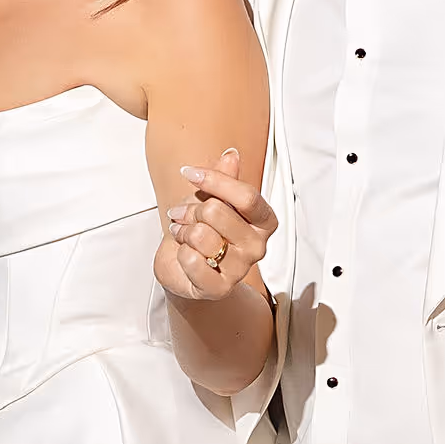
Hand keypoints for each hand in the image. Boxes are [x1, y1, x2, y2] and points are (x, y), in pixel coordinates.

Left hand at [158, 147, 276, 302]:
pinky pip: (192, 261)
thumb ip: (223, 178)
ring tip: (183, 235)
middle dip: (191, 210)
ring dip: (183, 232)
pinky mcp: (219, 288)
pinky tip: (184, 255)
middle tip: (184, 216)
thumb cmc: (202, 229)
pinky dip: (180, 254)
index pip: (246, 196)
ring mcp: (240, 269)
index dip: (215, 180)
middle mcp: (258, 246)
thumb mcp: (211, 197)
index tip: (188, 172)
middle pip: (216, 212)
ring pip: (201, 235)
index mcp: (264, 221)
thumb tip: (231, 155)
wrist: (184, 266)